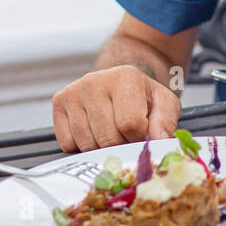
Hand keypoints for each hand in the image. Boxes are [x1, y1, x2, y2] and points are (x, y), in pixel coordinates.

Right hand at [52, 65, 181, 152]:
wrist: (119, 83)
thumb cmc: (142, 97)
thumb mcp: (164, 104)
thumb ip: (166, 122)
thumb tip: (157, 141)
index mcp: (125, 77)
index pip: (130, 125)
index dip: (139, 138)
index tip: (141, 133)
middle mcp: (95, 81)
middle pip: (107, 138)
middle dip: (120, 145)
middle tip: (126, 135)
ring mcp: (74, 91)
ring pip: (87, 144)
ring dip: (101, 148)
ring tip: (110, 131)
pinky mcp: (59, 102)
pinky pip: (68, 143)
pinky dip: (81, 146)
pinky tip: (92, 130)